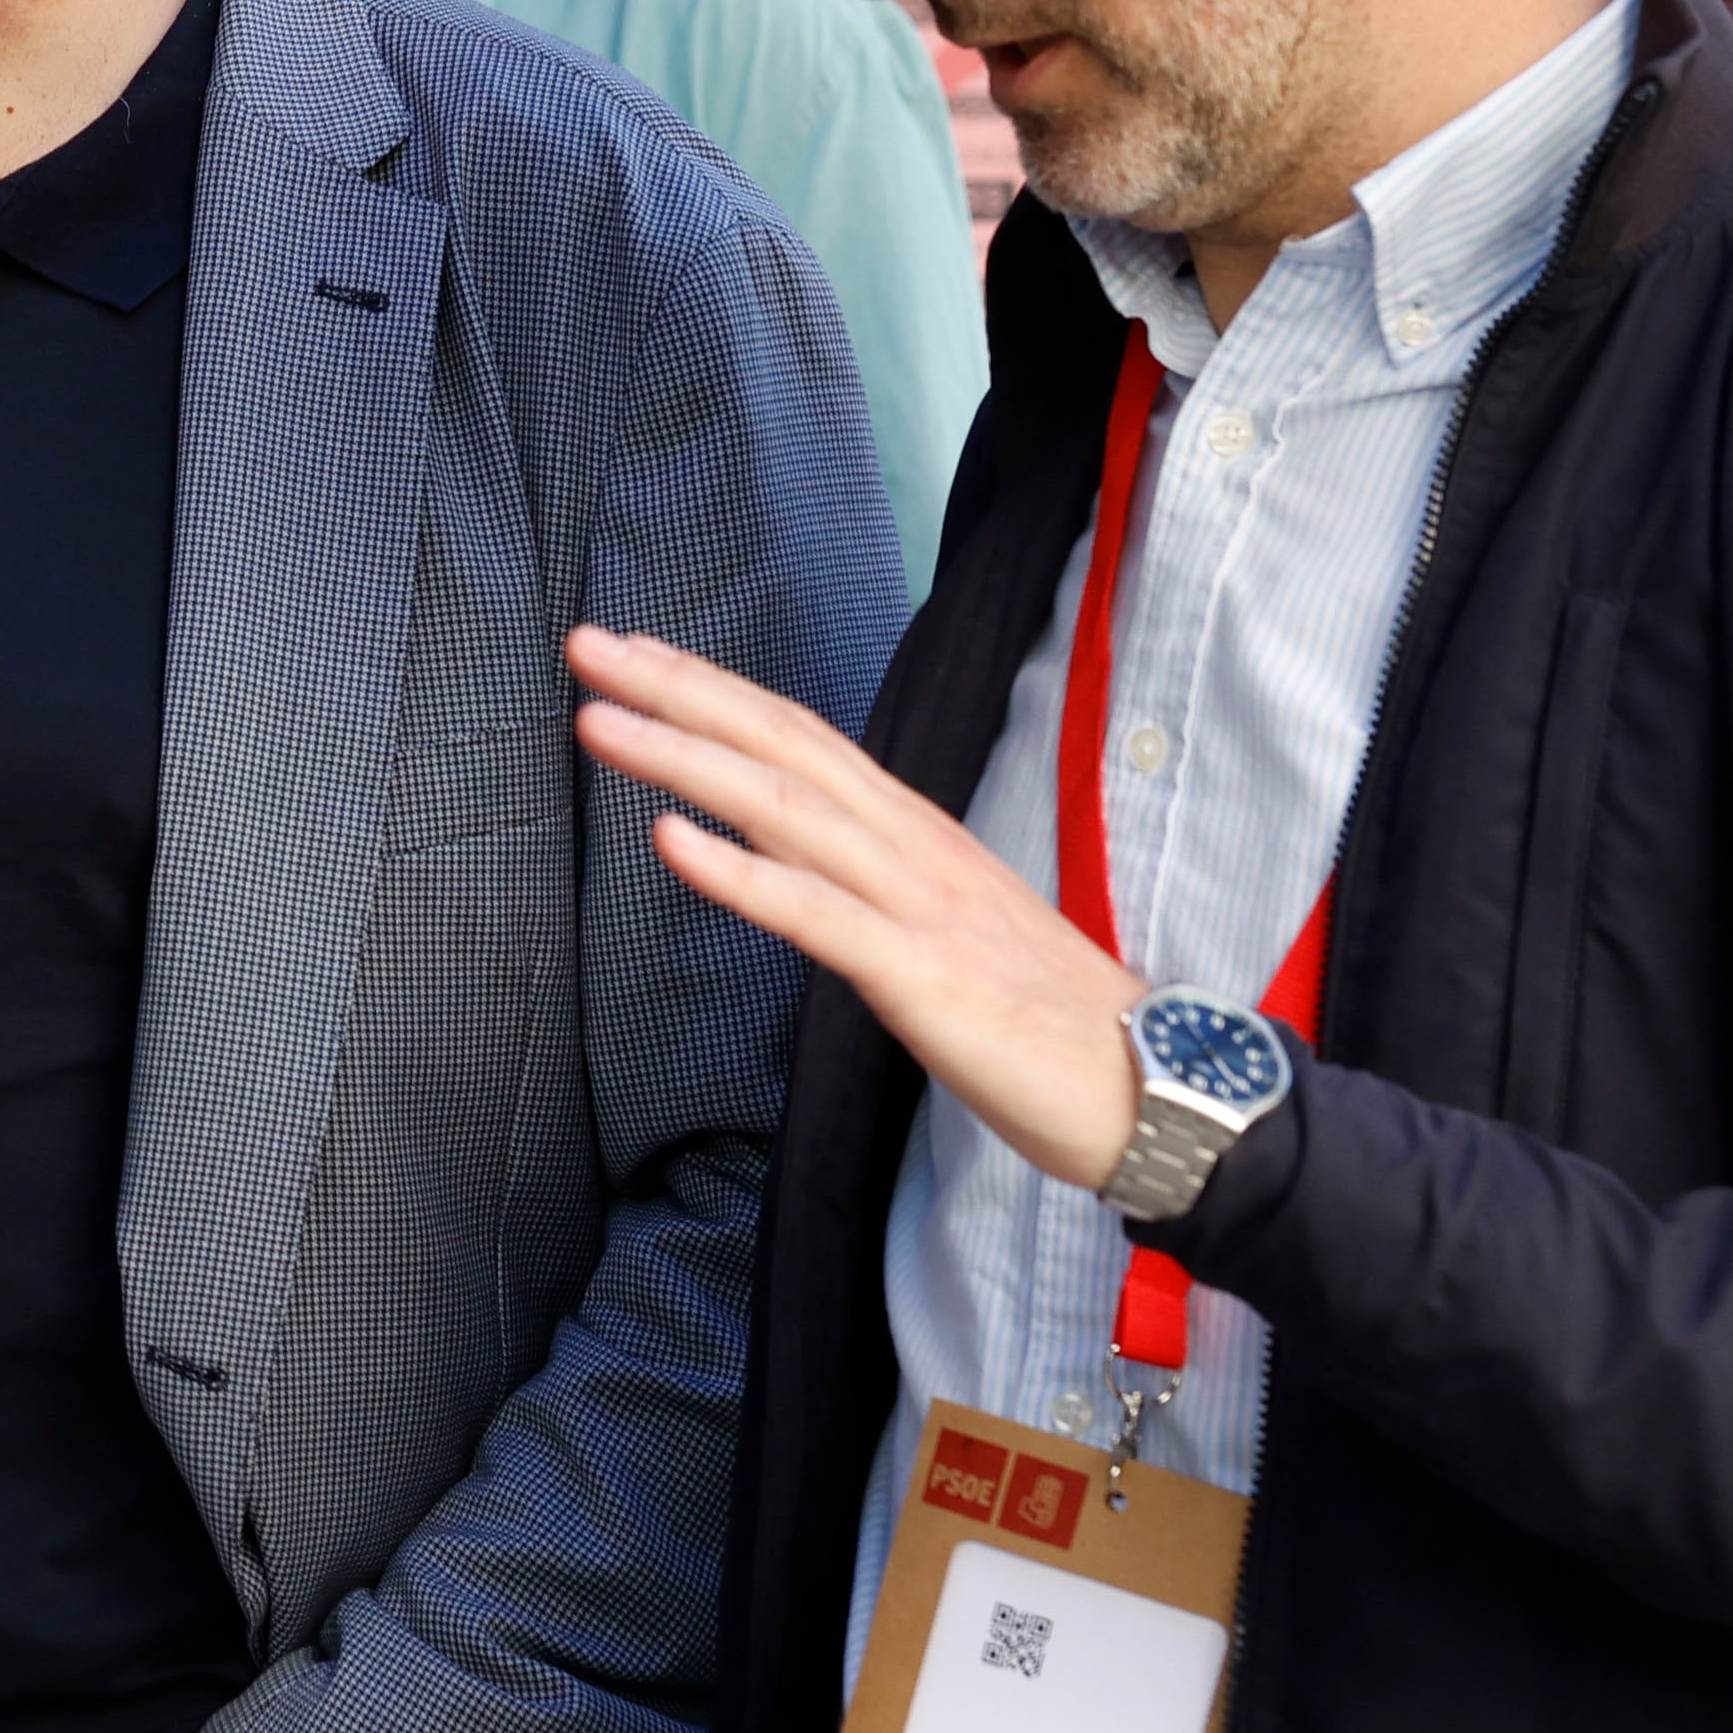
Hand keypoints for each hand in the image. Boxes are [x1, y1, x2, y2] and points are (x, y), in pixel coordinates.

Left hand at [570, 624, 1149, 1190]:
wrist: (1146, 1086)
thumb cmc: (1041, 1016)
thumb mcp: (940, 925)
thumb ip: (864, 880)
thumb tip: (781, 850)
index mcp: (914, 833)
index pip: (801, 735)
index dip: (715, 689)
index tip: (636, 650)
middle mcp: (911, 846)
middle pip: (780, 745)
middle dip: (675, 691)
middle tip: (585, 646)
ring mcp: (916, 904)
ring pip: (783, 807)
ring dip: (681, 757)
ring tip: (598, 721)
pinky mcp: (920, 975)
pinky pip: (814, 915)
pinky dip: (737, 872)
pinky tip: (668, 840)